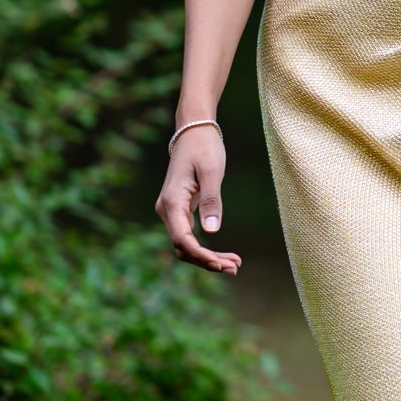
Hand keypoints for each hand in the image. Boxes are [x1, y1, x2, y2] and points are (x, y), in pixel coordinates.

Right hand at [154, 128, 241, 275]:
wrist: (193, 132)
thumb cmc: (204, 149)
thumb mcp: (211, 172)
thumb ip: (210, 201)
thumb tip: (211, 232)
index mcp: (171, 202)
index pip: (182, 239)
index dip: (201, 256)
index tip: (222, 264)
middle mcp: (166, 209)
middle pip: (183, 247)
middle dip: (207, 261)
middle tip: (235, 268)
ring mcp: (171, 211)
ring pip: (186, 245)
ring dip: (207, 258)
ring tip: (235, 265)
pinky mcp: (179, 210)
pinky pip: (189, 236)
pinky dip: (205, 248)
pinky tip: (225, 255)